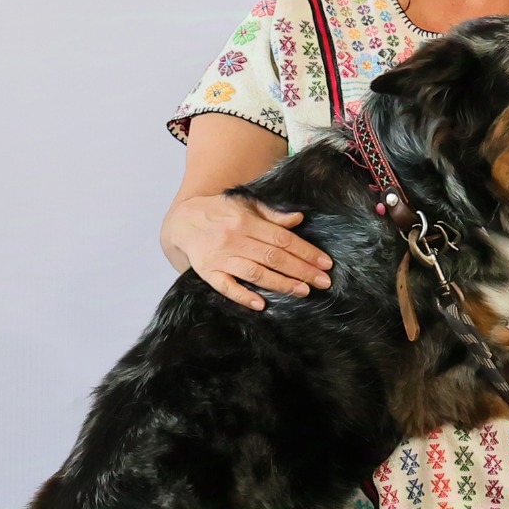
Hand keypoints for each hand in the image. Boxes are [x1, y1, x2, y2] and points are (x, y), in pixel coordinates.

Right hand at [162, 195, 332, 311]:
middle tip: (323, 281)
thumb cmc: (220, 212)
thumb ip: (272, 213)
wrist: (183, 221)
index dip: (306, 252)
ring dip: (281, 283)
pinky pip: (226, 287)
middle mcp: (234, 240)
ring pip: (255, 273)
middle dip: (302, 270)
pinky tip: (261, 304)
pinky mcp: (208, 273)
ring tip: (304, 291)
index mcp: (246, 222)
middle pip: (274, 257)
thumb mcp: (245, 204)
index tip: (325, 263)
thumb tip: (299, 219)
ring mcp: (220, 258)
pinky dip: (243, 296)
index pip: (283, 239)